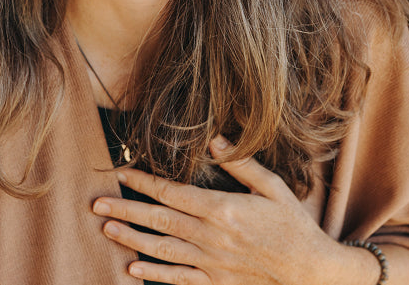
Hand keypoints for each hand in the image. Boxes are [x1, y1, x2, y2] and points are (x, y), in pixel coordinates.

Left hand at [91, 136, 371, 284]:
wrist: (312, 274)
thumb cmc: (294, 226)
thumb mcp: (274, 188)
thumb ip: (241, 164)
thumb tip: (213, 139)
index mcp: (223, 209)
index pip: (173, 192)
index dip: (144, 182)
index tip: (122, 172)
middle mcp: (211, 237)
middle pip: (159, 220)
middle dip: (125, 210)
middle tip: (96, 204)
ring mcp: (211, 263)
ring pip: (162, 249)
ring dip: (132, 239)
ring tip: (107, 230)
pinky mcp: (216, 283)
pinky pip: (179, 279)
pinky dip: (154, 275)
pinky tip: (133, 269)